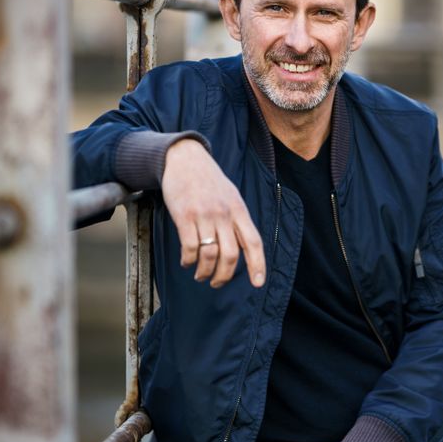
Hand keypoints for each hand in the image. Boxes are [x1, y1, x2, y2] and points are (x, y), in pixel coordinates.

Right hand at [161, 139, 264, 288]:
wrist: (184, 158)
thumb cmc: (209, 181)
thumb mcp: (231, 196)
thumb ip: (237, 220)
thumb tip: (242, 249)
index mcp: (239, 210)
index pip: (253, 242)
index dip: (258, 265)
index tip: (257, 283)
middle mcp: (224, 214)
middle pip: (231, 255)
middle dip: (223, 276)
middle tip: (216, 283)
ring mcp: (204, 215)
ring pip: (209, 255)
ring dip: (204, 272)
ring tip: (200, 275)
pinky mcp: (184, 216)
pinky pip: (190, 247)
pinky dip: (188, 260)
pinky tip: (186, 262)